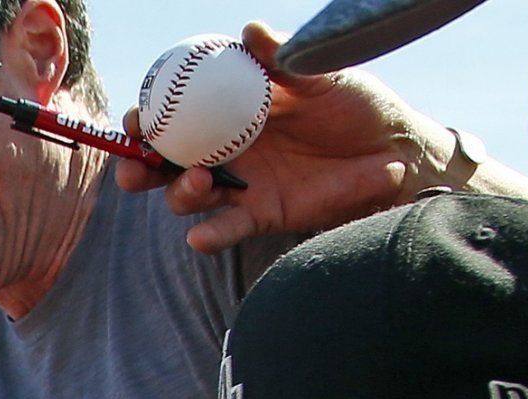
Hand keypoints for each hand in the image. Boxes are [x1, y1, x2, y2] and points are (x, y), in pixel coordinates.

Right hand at [115, 22, 459, 255]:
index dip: (146, 118)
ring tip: (199, 179)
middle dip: (139, 167)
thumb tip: (250, 32)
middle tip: (136, 167)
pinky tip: (200, 237)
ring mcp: (240, 183)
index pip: (174, 114)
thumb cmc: (356, 100)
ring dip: (180, 193)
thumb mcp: (321, 71)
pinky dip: (210, 236)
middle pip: (166, 163)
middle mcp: (226, 148)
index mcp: (229, 110)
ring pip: (187, 196)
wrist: (393, 146)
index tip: (134, 120)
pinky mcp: (260, 215)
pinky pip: (226, 229)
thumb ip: (283, 58)